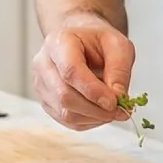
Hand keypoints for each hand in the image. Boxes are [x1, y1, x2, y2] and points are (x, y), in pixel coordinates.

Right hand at [32, 15, 135, 130]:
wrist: (83, 42)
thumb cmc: (98, 41)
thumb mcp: (118, 45)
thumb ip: (119, 70)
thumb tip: (117, 97)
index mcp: (59, 42)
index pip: (70, 71)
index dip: (93, 91)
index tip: (114, 102)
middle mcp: (43, 63)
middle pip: (65, 96)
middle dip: (96, 109)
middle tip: (120, 110)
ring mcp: (41, 84)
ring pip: (65, 112)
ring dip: (94, 117)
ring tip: (113, 110)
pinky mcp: (46, 101)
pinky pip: (66, 120)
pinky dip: (87, 121)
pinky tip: (100, 111)